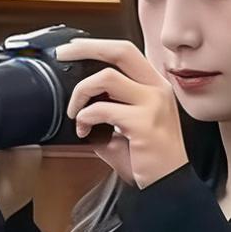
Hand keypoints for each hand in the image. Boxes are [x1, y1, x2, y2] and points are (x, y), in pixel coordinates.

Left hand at [58, 37, 188, 190]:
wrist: (168, 186)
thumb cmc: (148, 161)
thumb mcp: (127, 127)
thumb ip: (108, 109)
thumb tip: (79, 101)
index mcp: (155, 86)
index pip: (126, 52)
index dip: (97, 45)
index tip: (73, 49)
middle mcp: (158, 89)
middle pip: (120, 51)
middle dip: (86, 48)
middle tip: (63, 56)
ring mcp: (153, 104)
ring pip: (107, 77)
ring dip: (82, 92)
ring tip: (75, 112)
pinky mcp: (143, 123)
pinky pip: (103, 109)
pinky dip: (86, 118)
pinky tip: (85, 131)